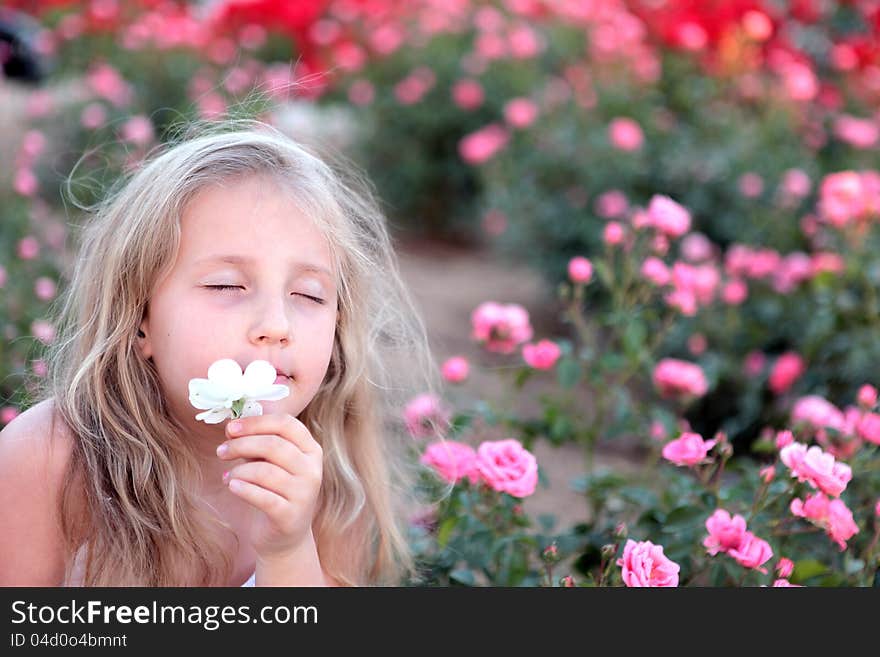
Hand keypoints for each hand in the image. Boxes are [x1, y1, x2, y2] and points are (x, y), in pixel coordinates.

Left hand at [217, 412, 322, 560]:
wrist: (284, 535)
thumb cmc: (274, 490)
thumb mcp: (272, 462)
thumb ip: (259, 442)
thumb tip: (233, 426)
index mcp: (311, 449)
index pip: (286, 424)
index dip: (256, 422)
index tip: (231, 428)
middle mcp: (312, 470)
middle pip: (274, 445)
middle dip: (242, 445)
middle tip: (221, 451)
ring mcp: (304, 494)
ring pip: (265, 471)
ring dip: (238, 471)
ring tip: (226, 476)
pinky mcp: (290, 516)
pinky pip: (262, 497)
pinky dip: (243, 489)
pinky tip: (232, 486)